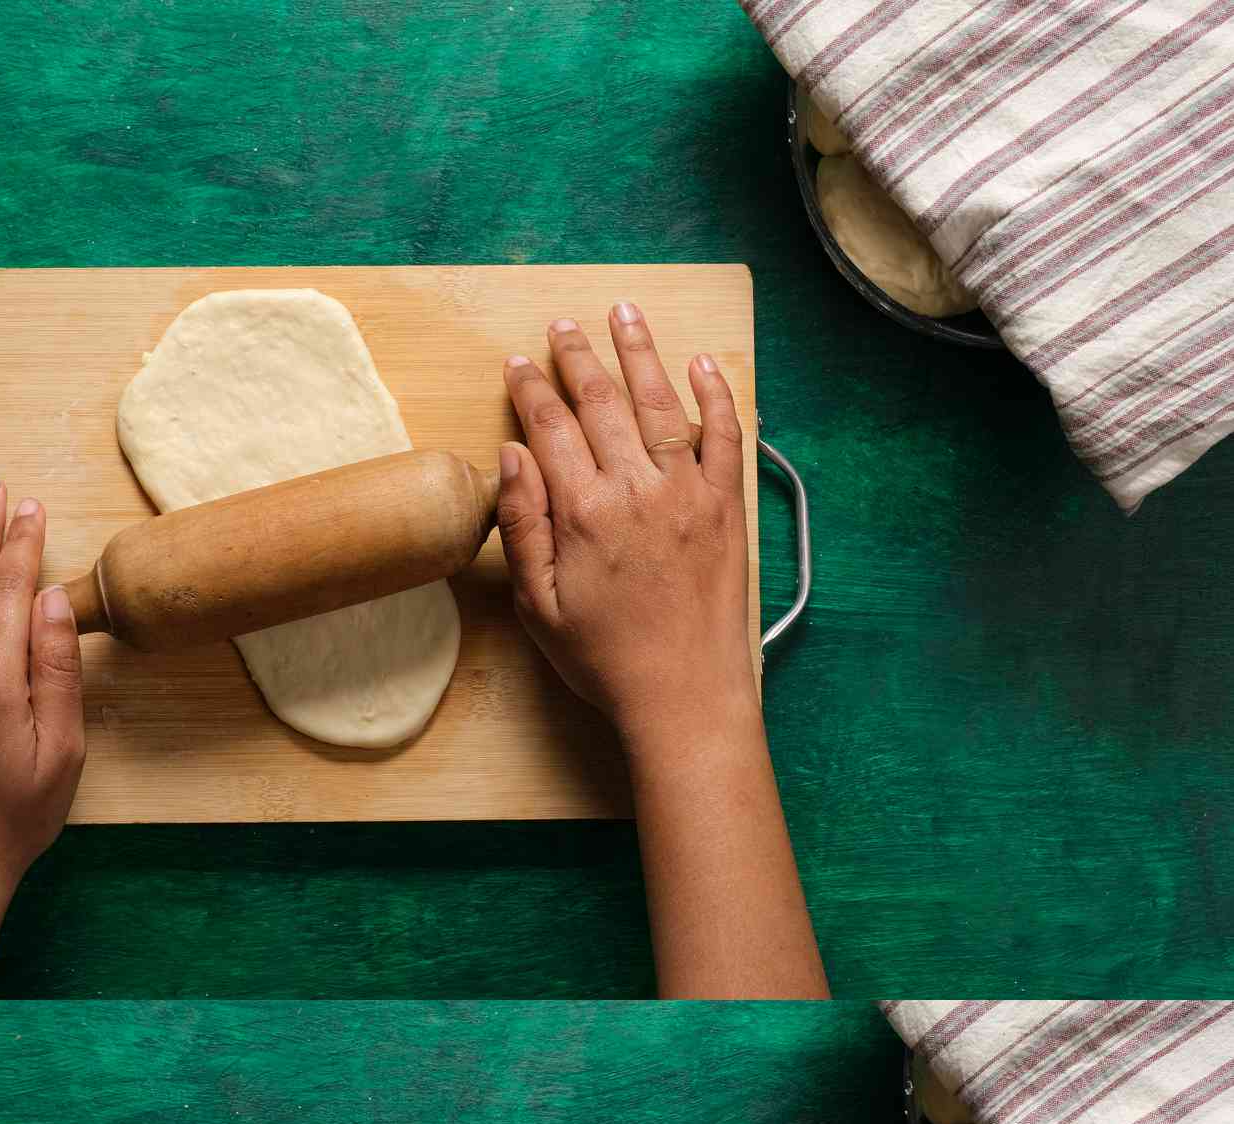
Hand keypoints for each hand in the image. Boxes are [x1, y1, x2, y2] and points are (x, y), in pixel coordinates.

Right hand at [497, 304, 753, 748]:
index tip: (519, 363)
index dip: (531, 389)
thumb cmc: (607, 661)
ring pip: (661, 402)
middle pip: (601, 401)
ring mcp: (688, 493)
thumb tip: (512, 456)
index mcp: (583, 513)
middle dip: (578, 357)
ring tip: (624, 313)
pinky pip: (726, 435)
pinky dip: (715, 395)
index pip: (550, 428)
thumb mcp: (540, 606)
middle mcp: (637, 489)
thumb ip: (524, 526)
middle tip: (564, 327)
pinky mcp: (726, 508)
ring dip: (640, 352)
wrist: (685, 696)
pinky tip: (701, 365)